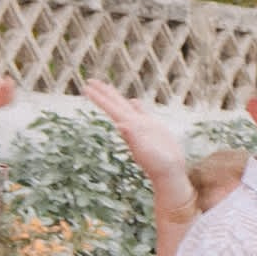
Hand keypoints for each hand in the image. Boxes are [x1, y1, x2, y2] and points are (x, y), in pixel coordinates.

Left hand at [79, 79, 189, 204]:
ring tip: (108, 88)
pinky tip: (133, 101)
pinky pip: (142, 113)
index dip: (99, 97)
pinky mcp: (153, 128)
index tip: (86, 87)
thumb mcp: (145, 151)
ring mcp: (143, 126)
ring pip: (127, 107)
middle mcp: (133, 125)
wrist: (169, 174)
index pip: (111, 108)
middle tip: (90, 81)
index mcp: (129, 127)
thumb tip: (120, 125)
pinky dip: (136, 106)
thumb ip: (132, 137)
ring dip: (116, 98)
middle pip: (115, 104)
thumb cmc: (158, 165)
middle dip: (103, 93)